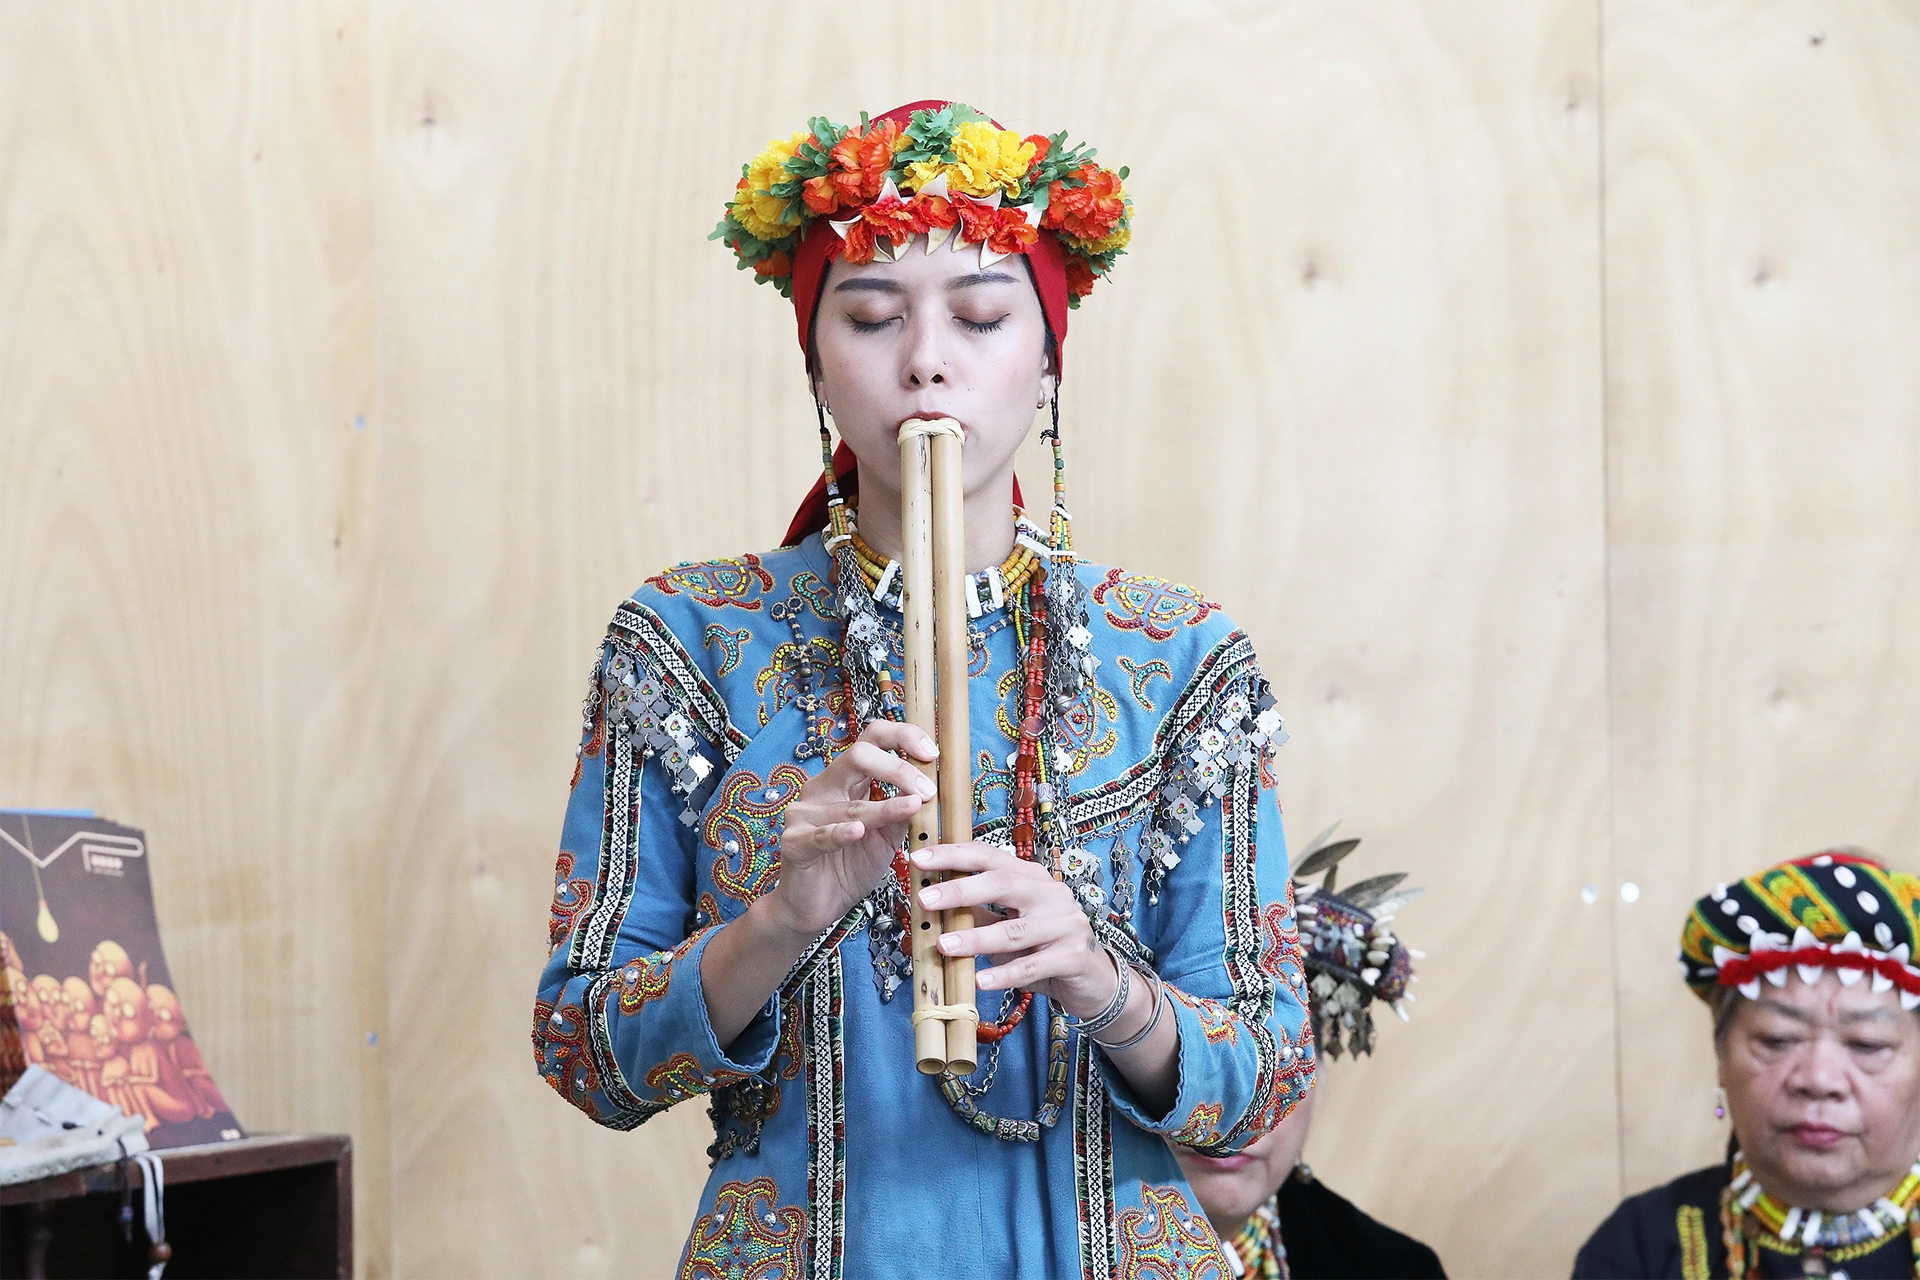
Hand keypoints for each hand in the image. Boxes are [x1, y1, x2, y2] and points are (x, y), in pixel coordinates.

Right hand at [761, 721, 936, 937]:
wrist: (816, 908)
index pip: (870, 739)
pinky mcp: (794, 843)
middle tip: (928, 789)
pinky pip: (820, 835)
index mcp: (845, 780)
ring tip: (914, 806)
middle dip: (897, 768)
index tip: (931, 752)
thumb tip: (927, 792)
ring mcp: (804, 814)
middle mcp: (822, 788)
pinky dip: (840, 832)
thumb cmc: (849, 868)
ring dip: (884, 807)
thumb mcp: (886, 838)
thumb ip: (901, 814)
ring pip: (850, 805)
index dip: (901, 737)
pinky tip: (857, 831)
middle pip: (858, 756)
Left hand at [911, 843, 1117, 1020]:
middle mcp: (1051, 893)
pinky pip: (1032, 966)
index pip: (990, 856)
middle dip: (960, 890)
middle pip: (1002, 883)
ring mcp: (1066, 923)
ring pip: (1014, 930)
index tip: (920, 858)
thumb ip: (978, 913)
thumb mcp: (1007, 926)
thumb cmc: (1043, 948)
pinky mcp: (1073, 956)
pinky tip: (981, 981)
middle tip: (924, 898)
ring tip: (943, 946)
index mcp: (1031, 877)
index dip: (954, 854)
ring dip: (975, 939)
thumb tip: (933, 903)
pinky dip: (1004, 974)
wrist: (1093, 979)